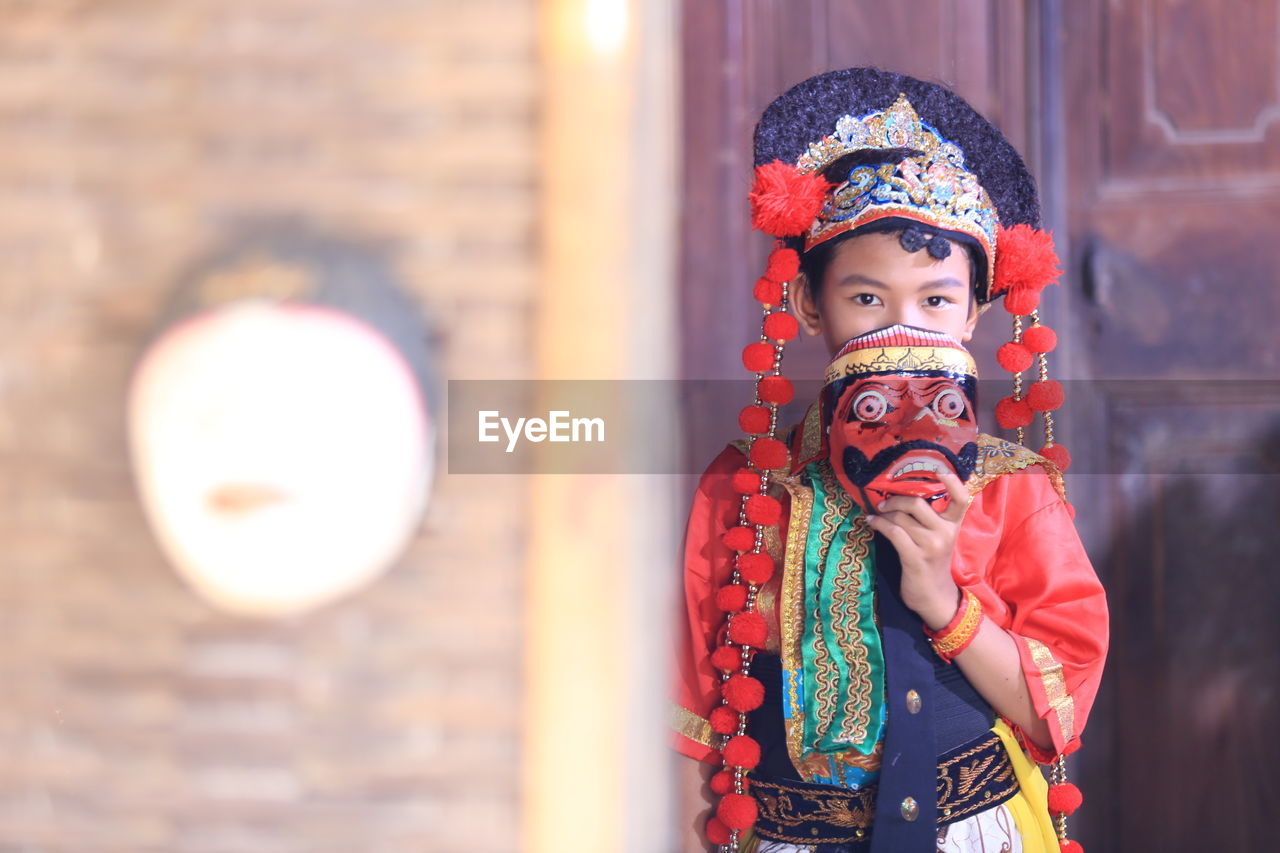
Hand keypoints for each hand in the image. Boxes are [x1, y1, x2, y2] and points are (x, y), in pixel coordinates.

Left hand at [864, 469, 970, 629]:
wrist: (934, 595)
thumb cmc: (932, 562)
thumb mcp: (938, 537)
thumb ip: (929, 517)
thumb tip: (900, 493)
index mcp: (953, 525)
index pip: (961, 498)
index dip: (952, 482)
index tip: (938, 469)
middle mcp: (945, 533)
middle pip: (917, 503)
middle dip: (895, 500)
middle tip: (883, 504)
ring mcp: (931, 546)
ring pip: (901, 518)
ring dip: (884, 514)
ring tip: (877, 516)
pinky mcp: (915, 558)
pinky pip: (893, 532)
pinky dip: (878, 524)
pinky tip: (871, 523)